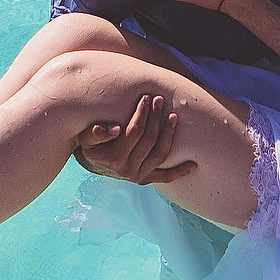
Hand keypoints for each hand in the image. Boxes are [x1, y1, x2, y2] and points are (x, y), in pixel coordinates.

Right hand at [73, 90, 196, 184]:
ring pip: (160, 154)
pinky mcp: (144, 180)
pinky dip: (179, 172)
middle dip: (156, 118)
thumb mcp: (85, 137)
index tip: (146, 98)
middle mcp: (128, 170)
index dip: (142, 114)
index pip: (135, 132)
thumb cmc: (89, 144)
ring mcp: (137, 177)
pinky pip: (164, 177)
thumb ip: (96, 133)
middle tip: (160, 100)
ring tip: (174, 116)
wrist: (90, 162)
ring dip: (169, 135)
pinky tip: (193, 165)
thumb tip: (116, 129)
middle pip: (149, 140)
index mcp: (114, 158)